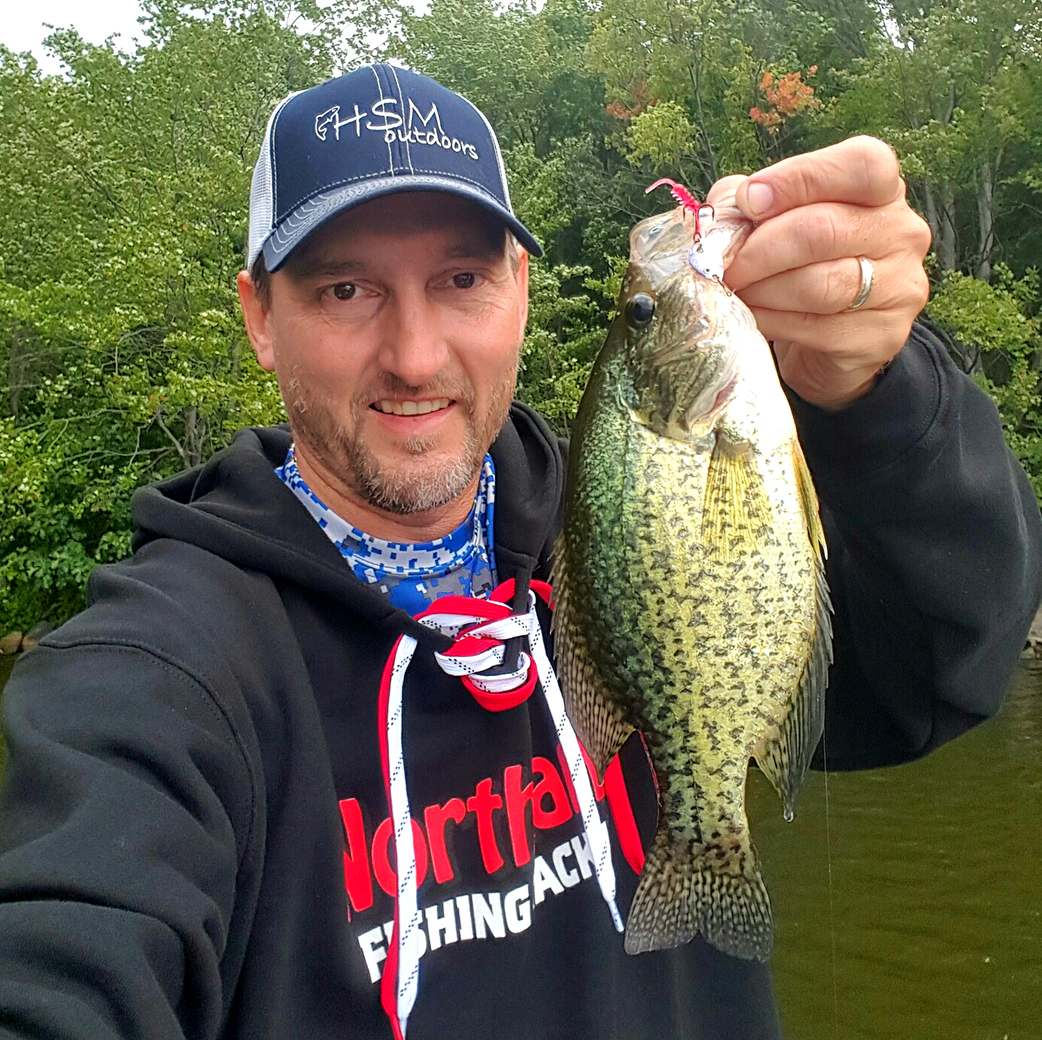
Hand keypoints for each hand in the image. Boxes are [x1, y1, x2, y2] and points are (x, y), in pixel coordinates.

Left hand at [706, 136, 930, 410]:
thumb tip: (727, 209)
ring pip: (820, 284)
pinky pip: (817, 327)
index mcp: (881, 190)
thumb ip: (746, 202)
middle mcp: (901, 232)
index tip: (748, 201)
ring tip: (734, 292)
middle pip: (824, 230)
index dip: (798, 179)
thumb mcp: (770, 222)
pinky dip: (772, 321)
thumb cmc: (795, 266)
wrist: (824, 343)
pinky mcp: (883, 335)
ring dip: (763, 289)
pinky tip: (752, 318)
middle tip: (723, 267)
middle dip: (760, 249)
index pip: (861, 165)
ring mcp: (900, 286)